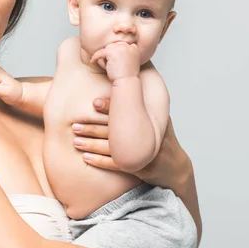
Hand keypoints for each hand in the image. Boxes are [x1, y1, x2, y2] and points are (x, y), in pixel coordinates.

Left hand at [72, 97, 190, 190]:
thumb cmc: (159, 138)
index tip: (94, 102)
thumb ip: (140, 104)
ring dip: (91, 145)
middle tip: (75, 125)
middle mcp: (146, 135)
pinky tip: (86, 158)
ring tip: (76, 141)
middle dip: (92, 128)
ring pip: (111, 148)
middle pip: (115, 130)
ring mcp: (142, 153)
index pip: (127, 111)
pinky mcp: (138, 168)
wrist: (174, 166)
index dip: (110, 106)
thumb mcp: (156, 118)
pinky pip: (115, 165)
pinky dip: (99, 161)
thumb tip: (122, 79)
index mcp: (149, 120)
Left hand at [90, 42, 140, 81]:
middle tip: (111, 63)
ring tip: (107, 65)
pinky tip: (93, 61)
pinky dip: (95, 57)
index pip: (122, 44)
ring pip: (107, 48)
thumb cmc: (128, 75)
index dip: (117, 51)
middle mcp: (127, 46)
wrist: (126, 82)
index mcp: (134, 48)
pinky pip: (100, 52)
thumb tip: (114, 50)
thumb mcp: (132, 62)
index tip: (114, 57)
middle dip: (111, 53)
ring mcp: (119, 48)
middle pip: (114, 45)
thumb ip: (126, 54)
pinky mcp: (111, 53)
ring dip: (105, 55)